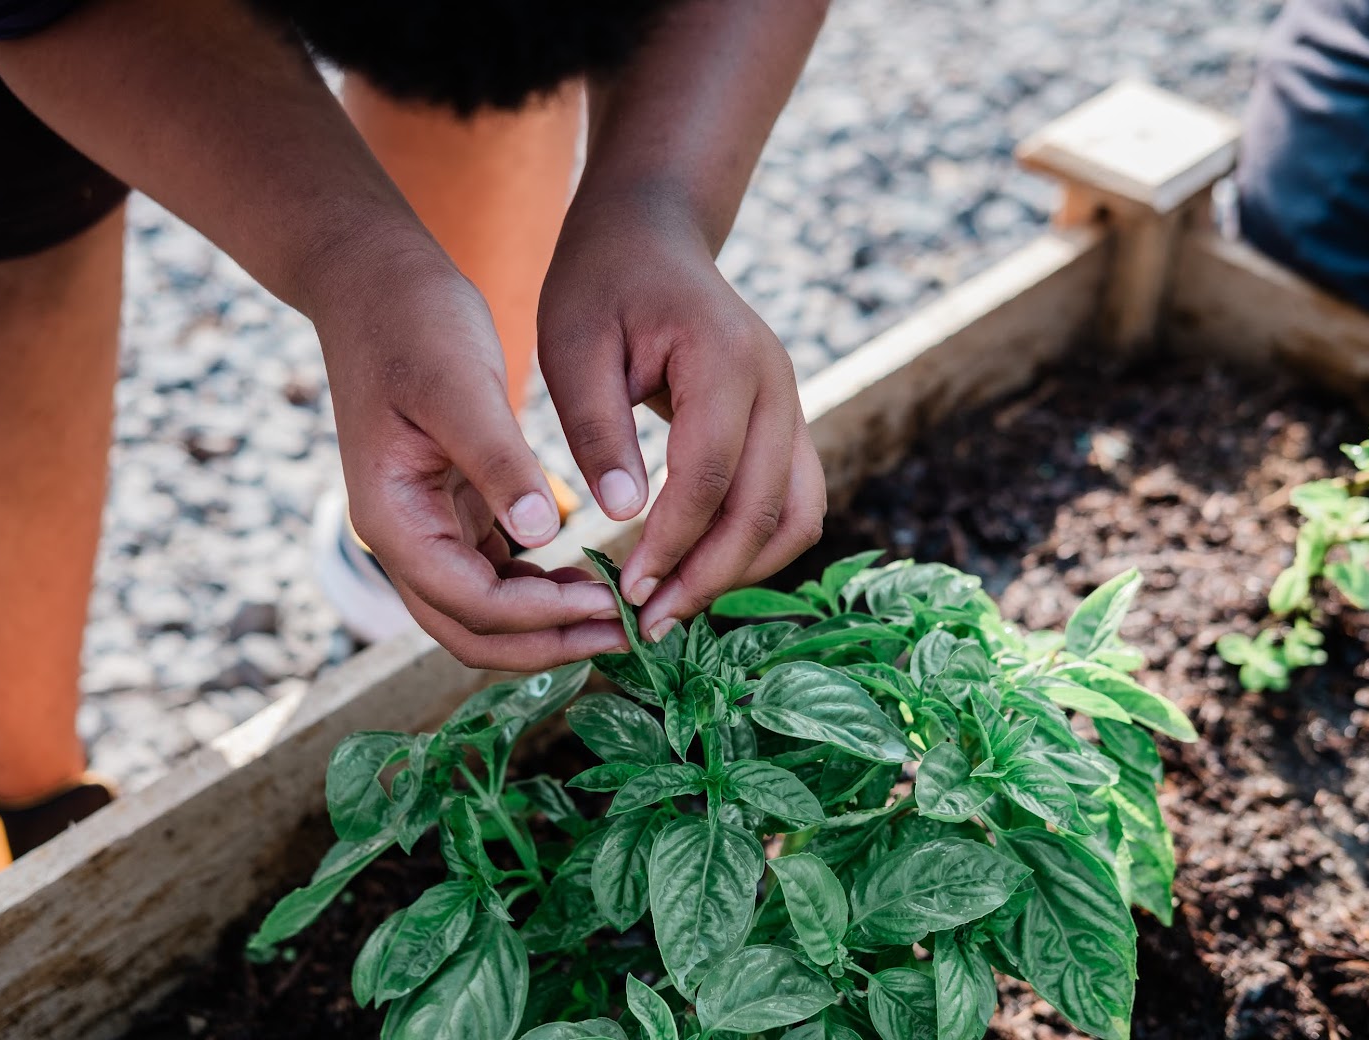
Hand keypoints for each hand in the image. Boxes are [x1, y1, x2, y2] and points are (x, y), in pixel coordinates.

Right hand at [316, 241, 627, 669]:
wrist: (372, 279)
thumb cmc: (412, 322)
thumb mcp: (461, 386)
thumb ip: (498, 465)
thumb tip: (542, 536)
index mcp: (393, 518)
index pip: (469, 604)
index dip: (540, 617)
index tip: (608, 603)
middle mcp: (403, 536)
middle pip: (470, 631)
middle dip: (546, 643)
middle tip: (625, 633)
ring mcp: (425, 526)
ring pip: (483, 611)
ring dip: (546, 623)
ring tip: (617, 613)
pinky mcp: (451, 508)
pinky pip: (493, 574)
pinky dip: (538, 589)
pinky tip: (589, 577)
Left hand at [538, 197, 825, 641]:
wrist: (651, 232)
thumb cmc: (600, 282)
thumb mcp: (572, 344)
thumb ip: (596, 428)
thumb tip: (621, 515)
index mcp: (724, 359)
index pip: (711, 476)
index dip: (672, 543)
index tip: (626, 590)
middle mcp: (777, 385)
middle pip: (766, 509)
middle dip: (709, 576)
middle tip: (651, 624)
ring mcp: (791, 404)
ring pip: (797, 514)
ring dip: (742, 572)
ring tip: (676, 608)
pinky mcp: (785, 422)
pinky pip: (792, 501)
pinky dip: (754, 546)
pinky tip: (698, 572)